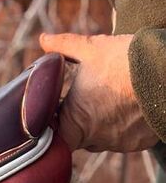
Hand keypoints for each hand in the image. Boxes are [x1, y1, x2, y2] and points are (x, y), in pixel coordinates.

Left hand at [38, 32, 157, 152]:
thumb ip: (63, 46)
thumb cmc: (126, 61)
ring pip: (101, 138)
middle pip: (77, 136)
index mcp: (74, 121)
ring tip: (109, 99)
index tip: (57, 106)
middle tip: (85, 98)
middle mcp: (95, 139)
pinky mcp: (139, 144)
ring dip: (101, 123)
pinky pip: (124, 139)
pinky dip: (124, 126)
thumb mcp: (91, 49)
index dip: (53, 121)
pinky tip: (128, 107)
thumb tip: (44, 39)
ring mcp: (118, 144)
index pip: (53, 135)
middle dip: (78, 119)